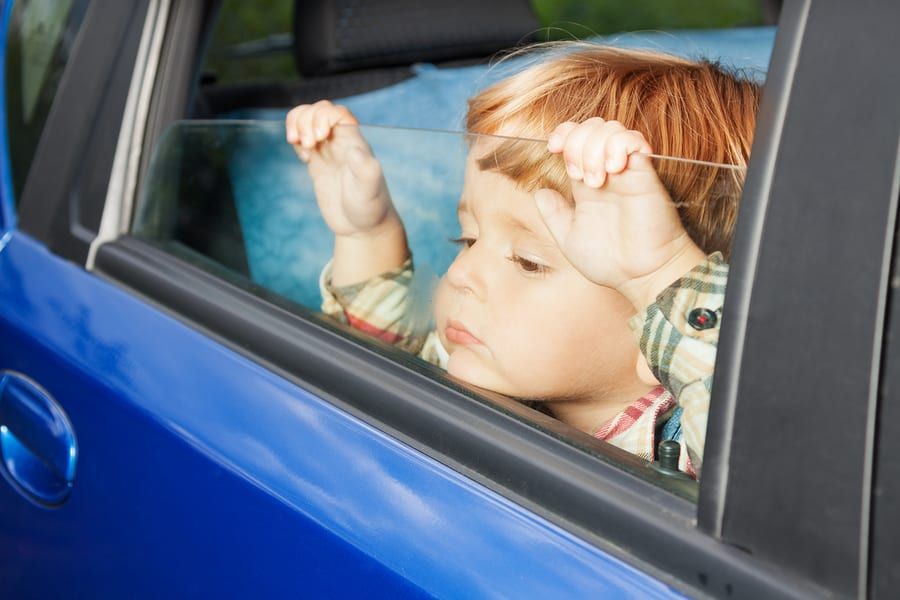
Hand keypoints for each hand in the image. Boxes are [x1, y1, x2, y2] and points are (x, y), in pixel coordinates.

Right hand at [286, 100, 399, 237]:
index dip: (322, 116)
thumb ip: (365, 170)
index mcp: (355, 142)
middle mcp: (342, 143)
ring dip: (297, 125)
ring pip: (308, 120)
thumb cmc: (370, 208)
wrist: (363, 228)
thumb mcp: (369, 190)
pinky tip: (303, 157)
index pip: (337, 112)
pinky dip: (296, 139)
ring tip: (298, 144)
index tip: (319, 137)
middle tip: (309, 145)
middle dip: (307, 120)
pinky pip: (303, 139)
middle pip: (319, 111)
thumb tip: (355, 151)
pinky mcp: (317, 163)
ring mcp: (329, 152)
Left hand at [535, 118, 704, 310]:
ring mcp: (626, 171)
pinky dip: (619, 145)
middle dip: (576, 143)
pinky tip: (613, 169)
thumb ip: (554, 215)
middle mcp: (606, 173)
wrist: (642, 276)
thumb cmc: (610, 262)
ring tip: (597, 179)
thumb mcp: (570, 240)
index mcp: (586, 184)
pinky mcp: (645, 174)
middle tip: (579, 176)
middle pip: (590, 128)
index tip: (552, 148)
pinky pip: (634, 140)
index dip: (562, 134)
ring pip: (610, 129)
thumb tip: (539, 192)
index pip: (574, 139)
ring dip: (595, 147)